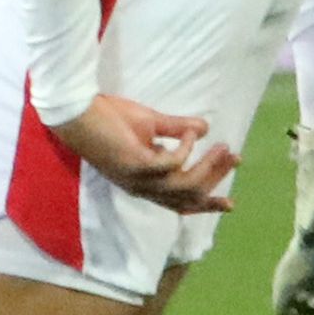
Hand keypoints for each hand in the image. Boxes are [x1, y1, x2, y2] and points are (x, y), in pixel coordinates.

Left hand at [51, 94, 237, 212]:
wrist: (79, 111)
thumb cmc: (108, 117)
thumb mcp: (150, 123)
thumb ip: (177, 128)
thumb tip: (206, 127)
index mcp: (145, 182)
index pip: (180, 202)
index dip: (206, 203)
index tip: (230, 201)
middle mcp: (143, 187)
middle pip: (188, 196)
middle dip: (215, 179)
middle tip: (234, 157)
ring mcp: (138, 178)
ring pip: (183, 184)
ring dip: (207, 167)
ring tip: (222, 147)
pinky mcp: (135, 164)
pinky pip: (171, 164)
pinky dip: (186, 149)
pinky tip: (192, 134)